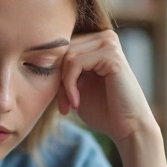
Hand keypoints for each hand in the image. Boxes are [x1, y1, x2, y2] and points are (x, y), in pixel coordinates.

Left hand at [57, 30, 155, 145]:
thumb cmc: (104, 111)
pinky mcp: (112, 54)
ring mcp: (110, 43)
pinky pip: (75, 63)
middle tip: (63, 106)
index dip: (55, 74)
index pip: (63, 48)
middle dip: (57, 80)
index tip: (61, 102)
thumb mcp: (76, 87)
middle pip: (63, 49)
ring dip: (63, 85)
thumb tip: (38, 56)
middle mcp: (105, 37)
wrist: (128, 128)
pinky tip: (77, 103)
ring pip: (67, 56)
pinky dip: (70, 85)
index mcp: (97, 42)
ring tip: (70, 105)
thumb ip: (63, 71)